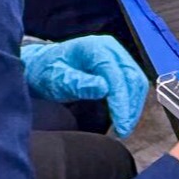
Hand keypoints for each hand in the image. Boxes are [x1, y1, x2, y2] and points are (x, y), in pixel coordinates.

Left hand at [20, 35, 149, 136]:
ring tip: (123, 128)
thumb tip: (104, 89)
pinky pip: (132, 84)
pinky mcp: (118, 66)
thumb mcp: (57, 79)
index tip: (121, 124)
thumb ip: (78, 83)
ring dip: (133, 106)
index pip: (116, 75)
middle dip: (130, 107)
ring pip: (136, 82)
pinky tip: (123, 117)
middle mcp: (110, 48)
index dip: (121, 101)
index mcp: (95, 47)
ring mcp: (116, 56)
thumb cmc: (47, 72)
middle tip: (123, 131)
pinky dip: (131, 102)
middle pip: (132, 77)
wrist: (42, 66)